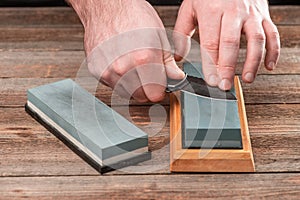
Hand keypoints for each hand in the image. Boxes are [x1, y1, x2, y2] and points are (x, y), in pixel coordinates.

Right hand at [68, 0, 184, 101]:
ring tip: (134, 66)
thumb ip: (167, 62)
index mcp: (144, 59)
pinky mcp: (97, 71)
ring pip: (126, 93)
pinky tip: (122, 64)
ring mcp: (108, 71)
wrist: (106, 7)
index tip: (160, 85)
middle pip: (141, 97)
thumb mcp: (158, 36)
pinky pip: (112, 85)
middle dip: (147, 89)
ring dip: (133, 85)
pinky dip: (119, 79)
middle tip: (148, 75)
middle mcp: (124, 68)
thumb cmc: (132, 16)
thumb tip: (176, 77)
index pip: (155, 94)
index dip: (160, 90)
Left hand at [174, 0, 279, 89]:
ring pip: (256, 39)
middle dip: (228, 67)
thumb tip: (178, 57)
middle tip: (225, 85)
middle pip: (231, 43)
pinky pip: (272, 34)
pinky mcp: (264, 14)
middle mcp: (233, 11)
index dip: (211, 64)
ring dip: (253, 62)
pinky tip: (269, 66)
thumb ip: (182, 32)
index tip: (211, 81)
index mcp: (212, 11)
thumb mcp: (190, 7)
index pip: (211, 43)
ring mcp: (251, 13)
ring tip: (246, 79)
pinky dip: (273, 51)